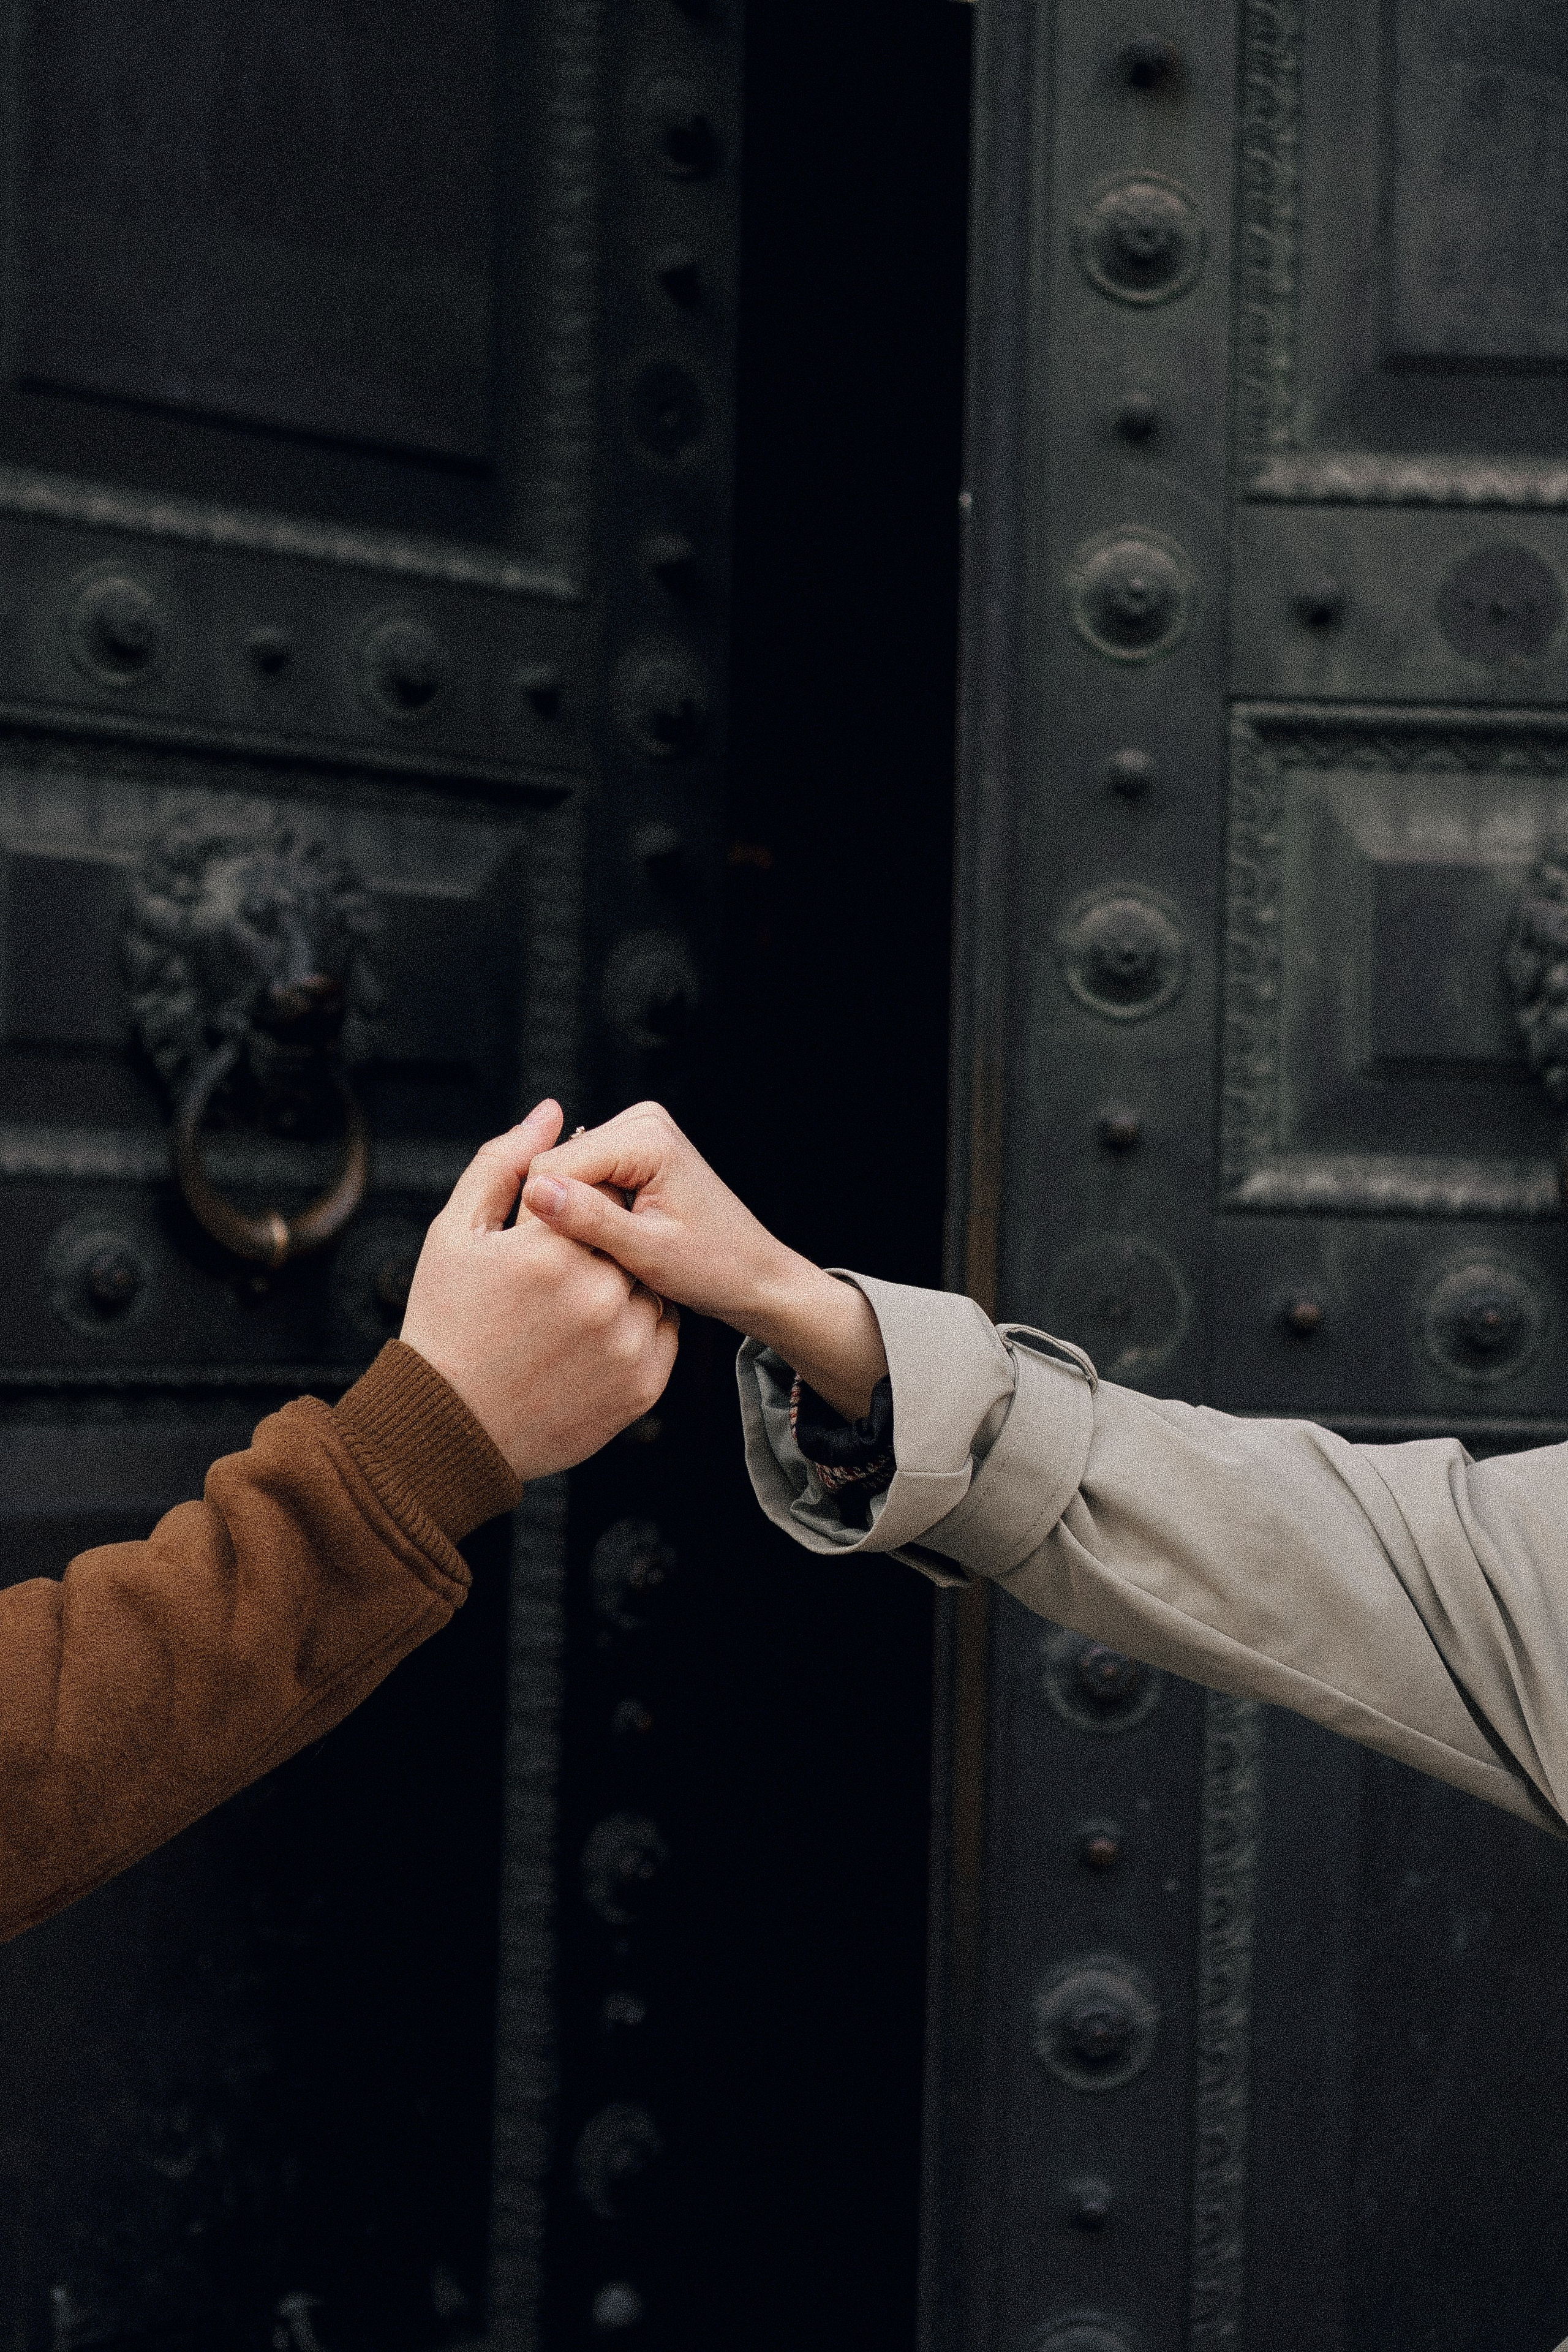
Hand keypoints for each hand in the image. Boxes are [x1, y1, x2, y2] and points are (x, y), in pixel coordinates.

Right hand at [400, 1100, 678, 1480]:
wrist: (449, 1430)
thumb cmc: (443, 1322)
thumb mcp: (456, 1234)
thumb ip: (503, 1164)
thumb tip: (552, 1112)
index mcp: (549, 1248)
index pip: (583, 1191)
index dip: (556, 1211)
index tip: (536, 1241)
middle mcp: (597, 1293)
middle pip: (618, 1237)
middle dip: (590, 1246)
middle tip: (549, 1283)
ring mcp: (626, 1343)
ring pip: (642, 1285)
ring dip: (616, 1286)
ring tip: (563, 1316)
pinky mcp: (644, 1384)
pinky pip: (658, 1332)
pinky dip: (632, 1328)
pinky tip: (585, 1343)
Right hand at [521, 1102, 886, 1420]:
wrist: (753, 1274)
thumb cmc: (713, 1267)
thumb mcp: (647, 1252)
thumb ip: (589, 1219)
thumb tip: (534, 1191)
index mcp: (646, 1137)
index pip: (553, 1166)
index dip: (545, 1217)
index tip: (565, 1259)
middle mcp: (641, 1121)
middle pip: (557, 1165)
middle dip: (563, 1215)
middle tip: (596, 1259)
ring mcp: (639, 1133)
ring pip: (566, 1174)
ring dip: (576, 1215)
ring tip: (611, 1250)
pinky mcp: (635, 1151)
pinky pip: (585, 1178)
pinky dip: (590, 1212)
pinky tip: (614, 1238)